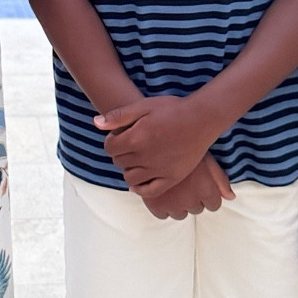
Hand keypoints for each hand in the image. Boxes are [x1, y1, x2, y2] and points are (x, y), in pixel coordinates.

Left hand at [94, 94, 228, 200]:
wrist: (202, 119)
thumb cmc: (172, 109)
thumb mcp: (144, 105)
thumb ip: (119, 116)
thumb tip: (96, 123)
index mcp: (136, 138)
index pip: (110, 148)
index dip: (112, 141)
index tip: (120, 136)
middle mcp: (145, 157)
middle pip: (119, 162)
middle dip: (120, 153)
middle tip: (130, 145)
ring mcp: (159, 170)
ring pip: (130, 178)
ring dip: (129, 169)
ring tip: (136, 159)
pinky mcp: (172, 178)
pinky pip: (149, 191)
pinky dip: (140, 188)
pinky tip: (139, 181)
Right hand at [140, 155, 234, 218]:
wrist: (154, 142)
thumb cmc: (183, 146)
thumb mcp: (206, 158)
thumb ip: (220, 179)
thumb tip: (231, 197)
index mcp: (206, 189)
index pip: (214, 205)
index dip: (208, 194)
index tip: (200, 184)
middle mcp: (191, 200)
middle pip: (197, 208)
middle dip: (193, 198)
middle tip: (185, 182)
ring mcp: (172, 204)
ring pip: (180, 214)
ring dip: (178, 204)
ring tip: (173, 187)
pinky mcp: (155, 205)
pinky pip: (162, 215)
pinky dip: (162, 207)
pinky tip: (162, 192)